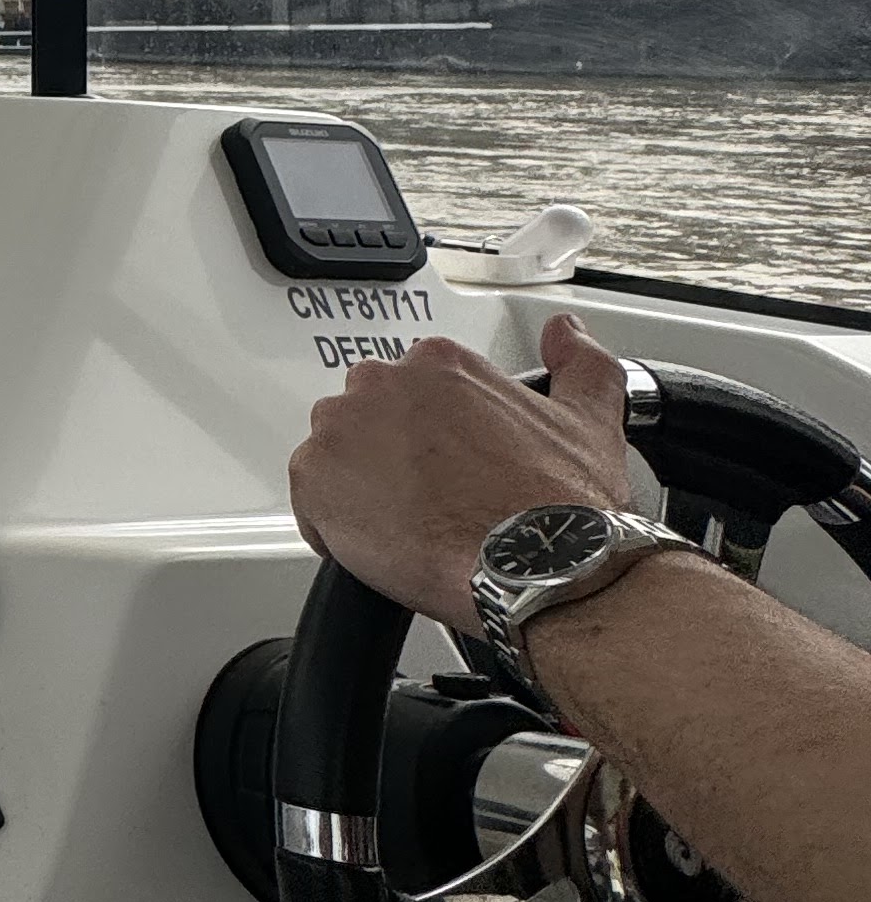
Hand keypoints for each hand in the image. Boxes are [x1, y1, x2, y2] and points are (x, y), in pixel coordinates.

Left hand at [287, 311, 636, 623]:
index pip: (409, 390)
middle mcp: (383, 384)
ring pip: (336, 457)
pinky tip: (384, 545)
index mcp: (438, 363)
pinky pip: (311, 502)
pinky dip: (336, 528)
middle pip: (366, 418)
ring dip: (361, 488)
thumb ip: (581, 363)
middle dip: (390, 456)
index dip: (428, 437)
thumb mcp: (589, 420)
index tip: (448, 464)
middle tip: (431, 498)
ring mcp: (341, 430)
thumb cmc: (556, 507)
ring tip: (411, 524)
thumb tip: (567, 333)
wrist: (535, 569)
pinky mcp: (313, 480)